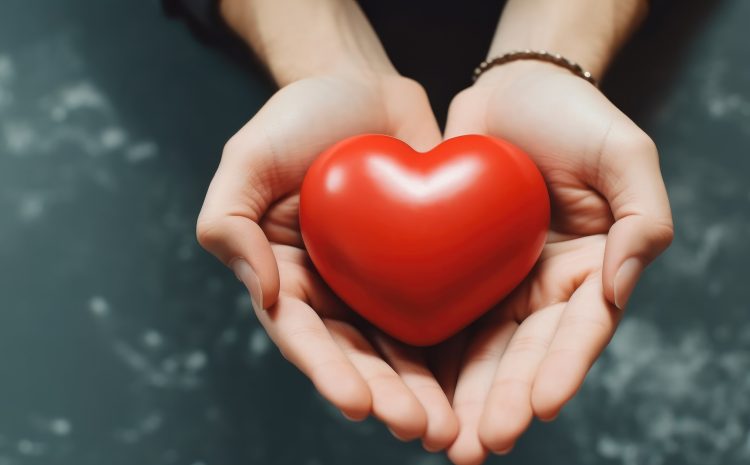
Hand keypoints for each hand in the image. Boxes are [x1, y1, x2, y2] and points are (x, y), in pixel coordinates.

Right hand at [196, 71, 459, 449]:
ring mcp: (382, 280)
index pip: (306, 337)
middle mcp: (335, 291)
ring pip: (406, 347)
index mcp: (288, 278)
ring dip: (427, 389)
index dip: (330, 372)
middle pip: (362, 355)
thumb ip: (230, 226)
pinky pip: (444, 304)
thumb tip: (266, 295)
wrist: (360, 84)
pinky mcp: (427, 263)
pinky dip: (462, 344)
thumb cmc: (297, 118)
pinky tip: (486, 374)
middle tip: (423, 428)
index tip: (358, 402)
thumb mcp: (246, 160)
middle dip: (389, 396)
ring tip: (453, 425)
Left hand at [441, 63, 672, 462]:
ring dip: (460, 398)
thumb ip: (642, 219)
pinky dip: (425, 355)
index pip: (577, 333)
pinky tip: (406, 387)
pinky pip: (437, 315)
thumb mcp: (624, 155)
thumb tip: (618, 287)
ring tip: (441, 440)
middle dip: (500, 403)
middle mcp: (540, 289)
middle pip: (522, 357)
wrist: (511, 89)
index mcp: (586, 272)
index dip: (561, 372)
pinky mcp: (451, 268)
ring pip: (476, 351)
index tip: (536, 409)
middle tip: (476, 447)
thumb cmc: (573, 116)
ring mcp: (494, 283)